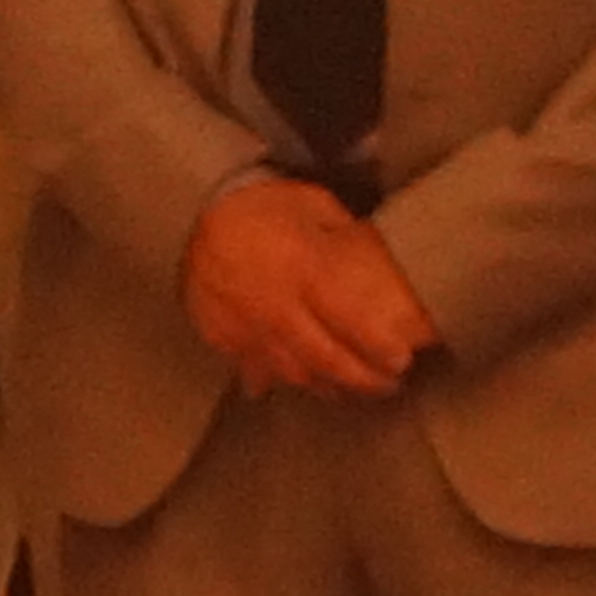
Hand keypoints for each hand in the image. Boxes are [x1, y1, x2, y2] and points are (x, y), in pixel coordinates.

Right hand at [177, 177, 435, 400]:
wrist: (193, 211)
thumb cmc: (262, 205)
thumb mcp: (314, 206)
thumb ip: (346, 237)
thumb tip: (382, 264)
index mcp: (304, 270)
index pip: (350, 322)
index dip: (379, 349)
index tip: (402, 360)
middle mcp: (277, 307)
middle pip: (327, 360)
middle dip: (363, 380)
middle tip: (388, 384)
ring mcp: (248, 328)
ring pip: (296, 374)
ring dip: (329, 387)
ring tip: (352, 390)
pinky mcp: (225, 338)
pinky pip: (259, 371)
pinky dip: (284, 380)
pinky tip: (305, 382)